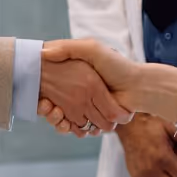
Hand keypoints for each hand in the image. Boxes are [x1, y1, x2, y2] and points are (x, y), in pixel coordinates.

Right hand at [41, 40, 176, 121]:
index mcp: (76, 77)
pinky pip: (75, 128)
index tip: (38, 93)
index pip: (49, 86)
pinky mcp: (93, 121)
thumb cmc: (116, 65)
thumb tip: (43, 52)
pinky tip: (65, 123)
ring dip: (55, 119)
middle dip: (46, 108)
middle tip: (45, 105)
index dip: (41, 92)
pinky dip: (68, 128)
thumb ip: (68, 48)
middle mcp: (78, 93)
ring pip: (61, 118)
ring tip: (54, 112)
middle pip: (52, 105)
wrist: (138, 86)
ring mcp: (85, 108)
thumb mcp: (91, 49)